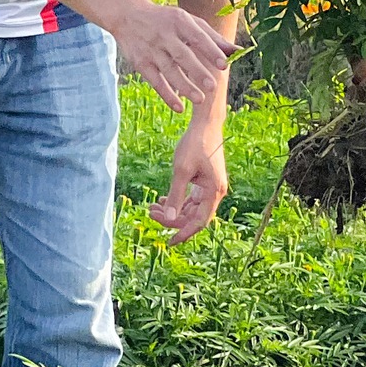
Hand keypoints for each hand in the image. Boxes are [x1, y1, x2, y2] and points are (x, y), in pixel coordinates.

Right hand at [99, 0, 231, 112]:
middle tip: (213, 86)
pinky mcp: (141, 63)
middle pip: (182, 55)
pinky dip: (167, 95)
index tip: (224, 64)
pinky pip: (155, 81)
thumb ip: (213, 37)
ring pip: (169, 70)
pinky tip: (179, 107)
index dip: (211, 50)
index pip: (198, 36)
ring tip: (200, 99)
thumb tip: (239, 51)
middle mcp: (164, 35)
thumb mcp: (188, 21)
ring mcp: (151, 49)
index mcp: (180, 21)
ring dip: (184, 86)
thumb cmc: (167, 20)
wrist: (128, 15)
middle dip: (197, 71)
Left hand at [151, 119, 228, 242]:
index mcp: (213, 192)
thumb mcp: (181, 170)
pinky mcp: (206, 181)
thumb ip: (176, 195)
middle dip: (172, 218)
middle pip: (194, 216)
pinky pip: (192, 198)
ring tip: (152, 206)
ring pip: (192, 208)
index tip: (169, 242)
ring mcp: (211, 187)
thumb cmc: (195, 144)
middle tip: (150, 213)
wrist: (206, 124)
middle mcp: (215, 192)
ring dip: (173, 210)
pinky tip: (163, 199)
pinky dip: (178, 201)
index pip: (199, 222)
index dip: (184, 233)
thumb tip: (168, 217)